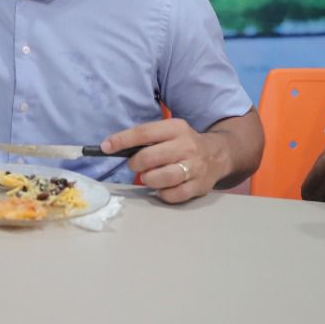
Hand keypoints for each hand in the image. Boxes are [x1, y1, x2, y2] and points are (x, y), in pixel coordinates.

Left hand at [102, 119, 230, 203]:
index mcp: (176, 128)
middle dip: (135, 164)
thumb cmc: (183, 143)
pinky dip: (162, 193)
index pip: (143, 133)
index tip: (105, 147)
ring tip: (149, 177)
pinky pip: (172, 195)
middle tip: (135, 165)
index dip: (121, 140)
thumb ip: (146, 138)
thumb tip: (113, 147)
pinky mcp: (199, 186)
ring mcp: (194, 167)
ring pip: (160, 178)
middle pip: (149, 158)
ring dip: (148, 179)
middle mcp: (186, 146)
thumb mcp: (169, 132)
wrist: (218, 154)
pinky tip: (164, 187)